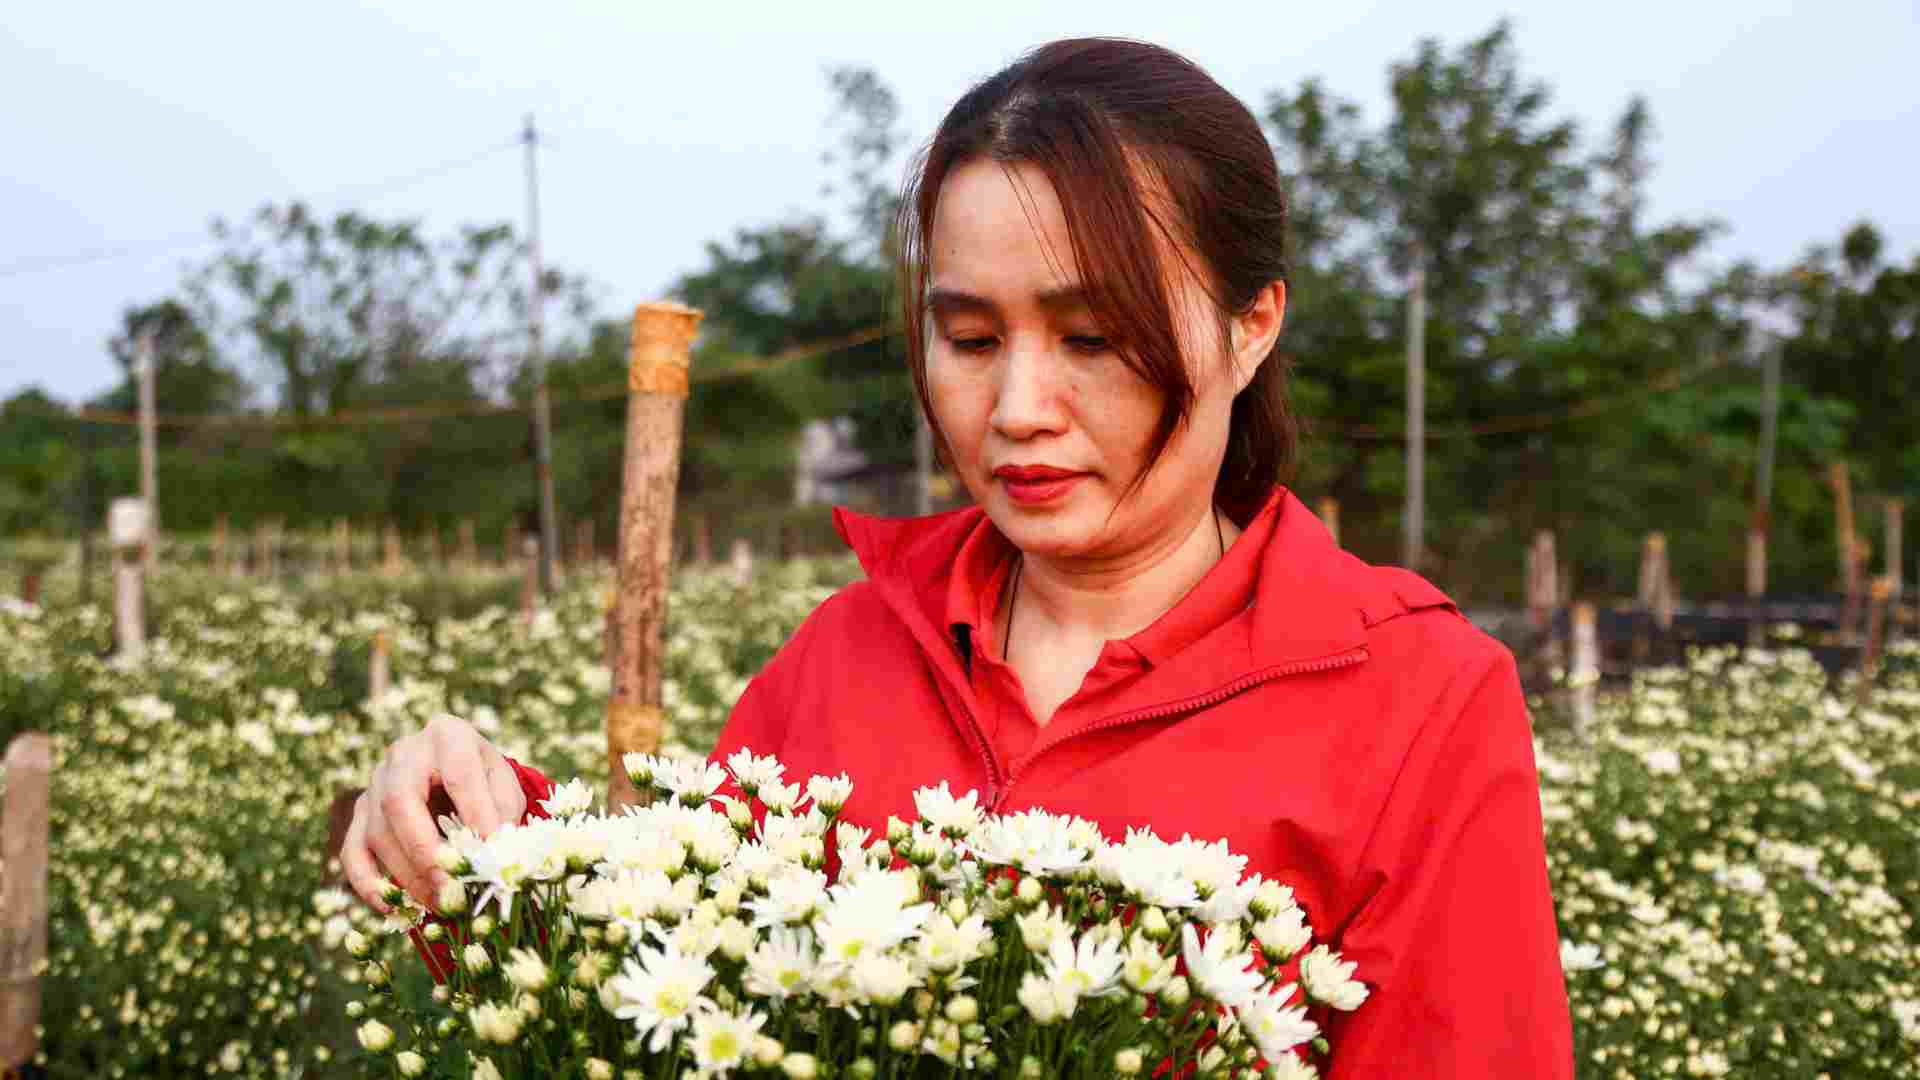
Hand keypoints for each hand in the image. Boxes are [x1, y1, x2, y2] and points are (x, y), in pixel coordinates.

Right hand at [341, 714, 526, 912]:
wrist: (453, 768)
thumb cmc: (484, 779)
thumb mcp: (504, 786)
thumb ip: (502, 815)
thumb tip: (494, 858)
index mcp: (447, 735)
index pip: (459, 774)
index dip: (475, 816)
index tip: (491, 856)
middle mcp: (403, 753)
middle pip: (400, 802)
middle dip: (426, 853)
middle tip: (452, 890)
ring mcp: (374, 782)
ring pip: (378, 832)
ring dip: (408, 876)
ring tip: (441, 905)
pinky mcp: (359, 812)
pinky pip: (353, 851)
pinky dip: (368, 883)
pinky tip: (392, 906)